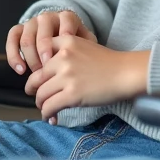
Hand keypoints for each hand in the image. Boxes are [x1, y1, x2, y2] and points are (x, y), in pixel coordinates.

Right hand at [6, 10, 95, 73]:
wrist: (62, 40)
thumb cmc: (76, 46)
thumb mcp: (85, 43)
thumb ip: (88, 48)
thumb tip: (86, 60)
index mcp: (67, 17)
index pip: (66, 21)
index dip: (64, 35)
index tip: (63, 53)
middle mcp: (48, 17)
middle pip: (43, 29)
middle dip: (43, 50)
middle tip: (46, 67)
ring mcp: (32, 22)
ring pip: (26, 37)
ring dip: (30, 57)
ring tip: (36, 73)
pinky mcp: (19, 29)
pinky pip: (12, 39)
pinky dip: (14, 55)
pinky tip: (20, 70)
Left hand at [24, 37, 149, 121]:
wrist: (126, 73)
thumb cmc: (109, 62)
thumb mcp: (84, 45)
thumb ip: (65, 52)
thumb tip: (45, 70)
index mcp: (66, 42)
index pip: (39, 54)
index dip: (35, 69)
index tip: (38, 78)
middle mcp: (63, 57)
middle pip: (36, 77)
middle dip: (33, 89)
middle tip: (36, 95)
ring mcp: (67, 76)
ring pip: (41, 94)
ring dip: (41, 104)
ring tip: (45, 108)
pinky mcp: (71, 94)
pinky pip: (49, 106)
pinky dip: (47, 114)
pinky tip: (51, 117)